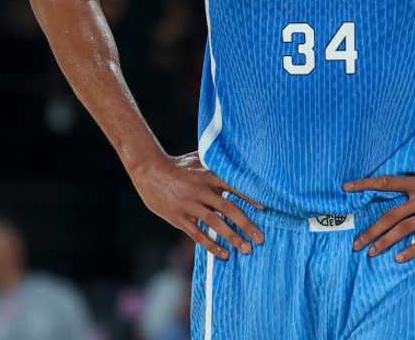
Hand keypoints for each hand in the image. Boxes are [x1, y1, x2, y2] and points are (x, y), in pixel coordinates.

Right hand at [130, 151, 265, 260]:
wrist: (149, 170)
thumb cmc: (177, 164)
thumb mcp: (198, 159)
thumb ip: (216, 163)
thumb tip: (236, 159)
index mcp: (209, 175)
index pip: (235, 187)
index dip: (250, 198)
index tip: (265, 209)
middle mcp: (202, 191)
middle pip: (229, 209)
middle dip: (246, 225)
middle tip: (260, 238)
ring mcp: (190, 205)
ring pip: (215, 224)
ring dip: (232, 238)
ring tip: (246, 249)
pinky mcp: (179, 217)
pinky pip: (198, 234)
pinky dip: (211, 245)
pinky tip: (224, 255)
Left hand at [343, 154, 414, 262]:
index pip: (386, 183)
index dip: (364, 185)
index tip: (346, 188)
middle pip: (390, 216)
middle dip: (371, 231)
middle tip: (356, 243)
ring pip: (404, 230)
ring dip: (385, 243)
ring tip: (371, 254)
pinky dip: (412, 250)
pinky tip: (399, 258)